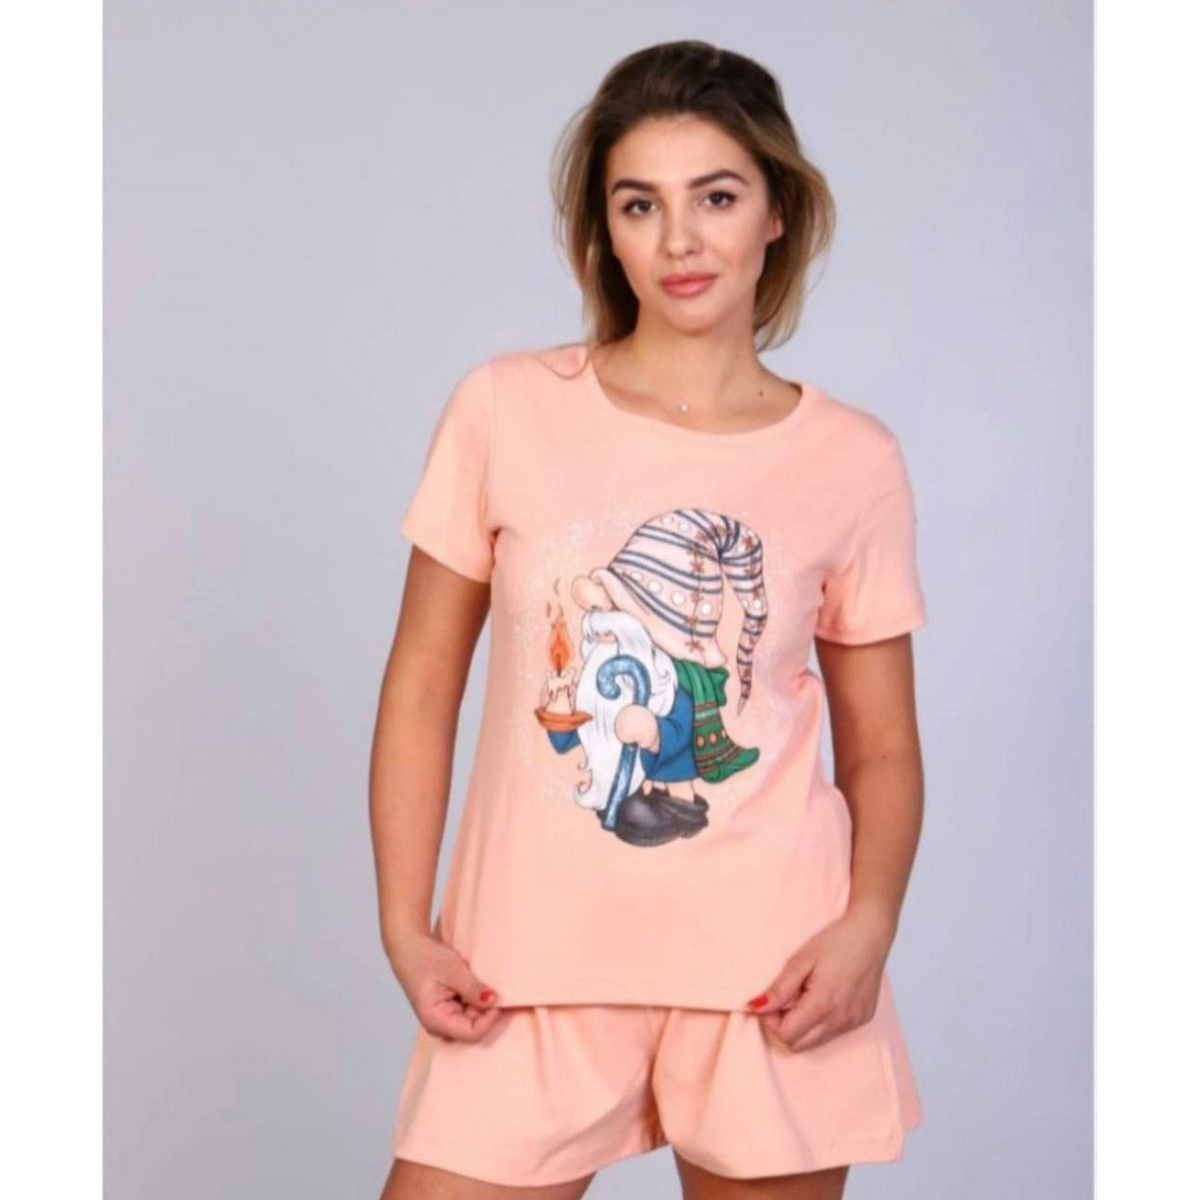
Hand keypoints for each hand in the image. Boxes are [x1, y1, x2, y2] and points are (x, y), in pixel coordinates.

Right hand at [388, 930, 502, 1042]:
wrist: (409, 948)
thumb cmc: (426, 959)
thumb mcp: (453, 970)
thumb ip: (472, 988)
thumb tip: (493, 1001)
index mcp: (436, 1021)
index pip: (472, 1033)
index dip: (490, 1018)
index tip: (497, 997)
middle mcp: (439, 1026)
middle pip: (474, 1029)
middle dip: (486, 1011)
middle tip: (490, 986)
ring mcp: (443, 1020)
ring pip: (473, 1020)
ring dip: (481, 1004)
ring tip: (478, 982)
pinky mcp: (448, 1012)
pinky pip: (468, 1012)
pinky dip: (475, 1000)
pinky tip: (473, 984)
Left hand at [746, 903, 895, 1052]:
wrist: (871, 933)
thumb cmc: (835, 942)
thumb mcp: (801, 960)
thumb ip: (779, 989)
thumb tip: (755, 1007)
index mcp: (822, 1005)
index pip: (786, 1036)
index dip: (772, 1021)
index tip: (773, 1000)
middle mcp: (840, 1021)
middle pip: (799, 1045)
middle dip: (785, 1026)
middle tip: (787, 998)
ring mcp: (853, 1022)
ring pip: (816, 1041)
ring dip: (804, 1024)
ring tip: (807, 994)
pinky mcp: (863, 1019)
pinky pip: (834, 1032)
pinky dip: (822, 1021)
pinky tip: (825, 995)